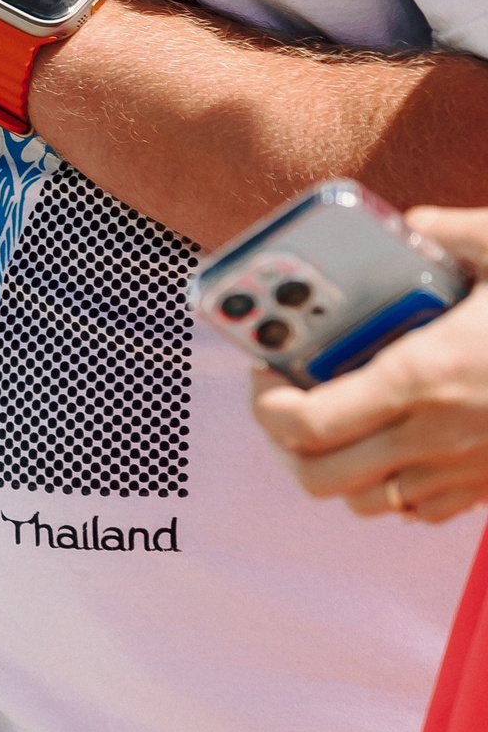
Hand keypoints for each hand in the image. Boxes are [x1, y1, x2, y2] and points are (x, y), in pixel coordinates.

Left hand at [251, 206, 487, 522]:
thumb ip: (451, 232)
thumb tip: (415, 221)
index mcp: (422, 375)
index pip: (304, 420)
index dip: (265, 402)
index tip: (265, 368)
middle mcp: (437, 436)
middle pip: (320, 477)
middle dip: (288, 443)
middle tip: (289, 398)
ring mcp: (469, 472)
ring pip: (369, 503)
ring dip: (341, 467)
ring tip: (338, 420)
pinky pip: (423, 510)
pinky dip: (396, 488)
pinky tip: (400, 441)